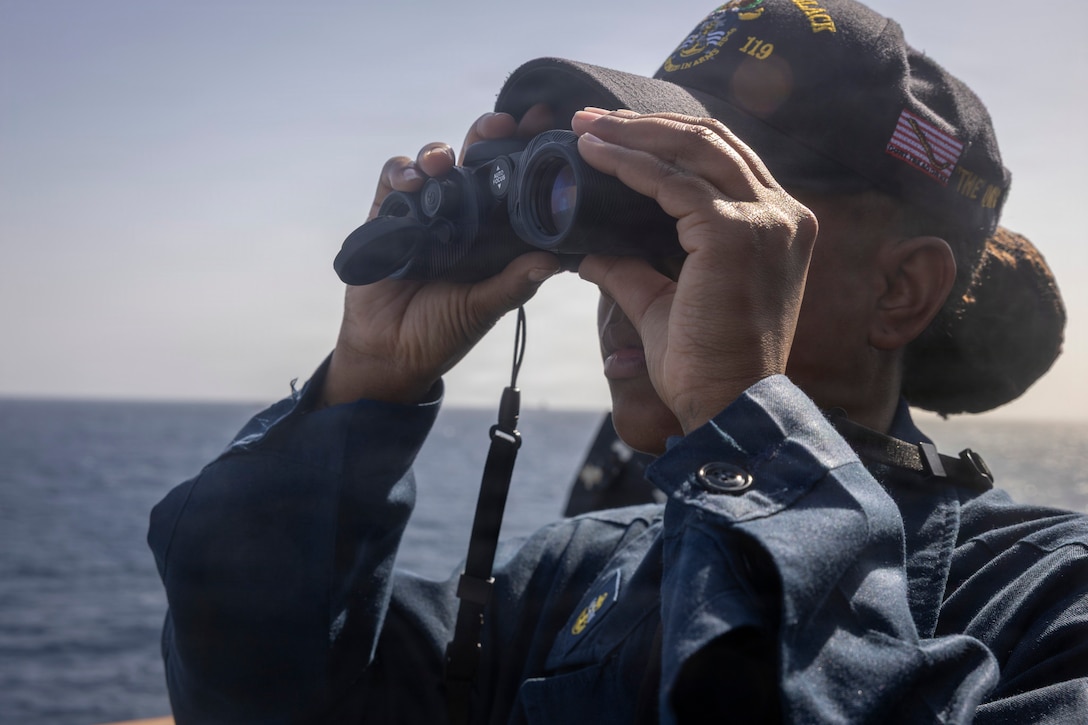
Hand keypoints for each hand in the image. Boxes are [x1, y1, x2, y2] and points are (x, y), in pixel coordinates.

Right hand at [323, 106, 560, 406]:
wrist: (389, 353)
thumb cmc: (442, 333)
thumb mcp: (483, 308)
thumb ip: (514, 283)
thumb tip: (553, 260)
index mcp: (493, 233)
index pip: (514, 181)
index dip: (527, 152)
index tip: (546, 126)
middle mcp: (461, 216)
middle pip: (476, 159)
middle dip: (490, 133)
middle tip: (504, 121)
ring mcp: (423, 212)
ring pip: (435, 162)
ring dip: (440, 152)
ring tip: (444, 162)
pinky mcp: (387, 216)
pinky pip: (394, 179)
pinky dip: (402, 172)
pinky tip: (411, 182)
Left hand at [574, 109, 818, 433]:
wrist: (726, 405)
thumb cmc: (704, 364)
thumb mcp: (663, 302)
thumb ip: (631, 268)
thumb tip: (588, 250)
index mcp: (777, 226)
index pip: (722, 160)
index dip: (666, 139)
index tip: (613, 135)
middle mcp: (782, 213)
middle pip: (710, 141)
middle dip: (644, 125)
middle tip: (589, 119)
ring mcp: (765, 219)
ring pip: (693, 148)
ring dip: (633, 134)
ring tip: (586, 128)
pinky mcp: (735, 231)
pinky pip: (673, 182)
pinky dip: (629, 164)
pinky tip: (594, 156)